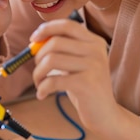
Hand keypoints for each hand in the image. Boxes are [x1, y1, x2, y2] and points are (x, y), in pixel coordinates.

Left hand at [30, 18, 139, 139]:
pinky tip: (42, 94)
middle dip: (38, 56)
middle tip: (38, 71)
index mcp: (94, 42)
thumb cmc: (86, 88)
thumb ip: (62, 50)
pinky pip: (53, 80)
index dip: (46, 29)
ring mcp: (93, 66)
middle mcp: (96, 50)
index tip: (33, 39)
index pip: (67, 25)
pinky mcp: (87, 83)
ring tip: (39, 83)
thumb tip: (35, 41)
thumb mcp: (78, 64)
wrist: (105, 115)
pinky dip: (42, 88)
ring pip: (51, 60)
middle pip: (55, 42)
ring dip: (38, 73)